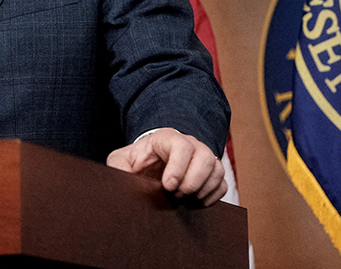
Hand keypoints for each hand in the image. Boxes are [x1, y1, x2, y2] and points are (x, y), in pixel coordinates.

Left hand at [106, 128, 226, 206]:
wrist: (149, 165)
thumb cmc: (136, 161)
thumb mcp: (121, 160)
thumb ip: (118, 167)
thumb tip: (121, 181)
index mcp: (166, 137)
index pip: (181, 145)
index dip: (178, 167)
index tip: (168, 186)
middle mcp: (190, 144)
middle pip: (205, 157)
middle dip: (192, 181)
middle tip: (177, 195)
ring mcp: (203, 158)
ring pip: (217, 170)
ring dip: (202, 190)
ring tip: (184, 199)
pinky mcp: (211, 174)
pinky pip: (221, 185)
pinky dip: (211, 197)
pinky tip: (194, 203)